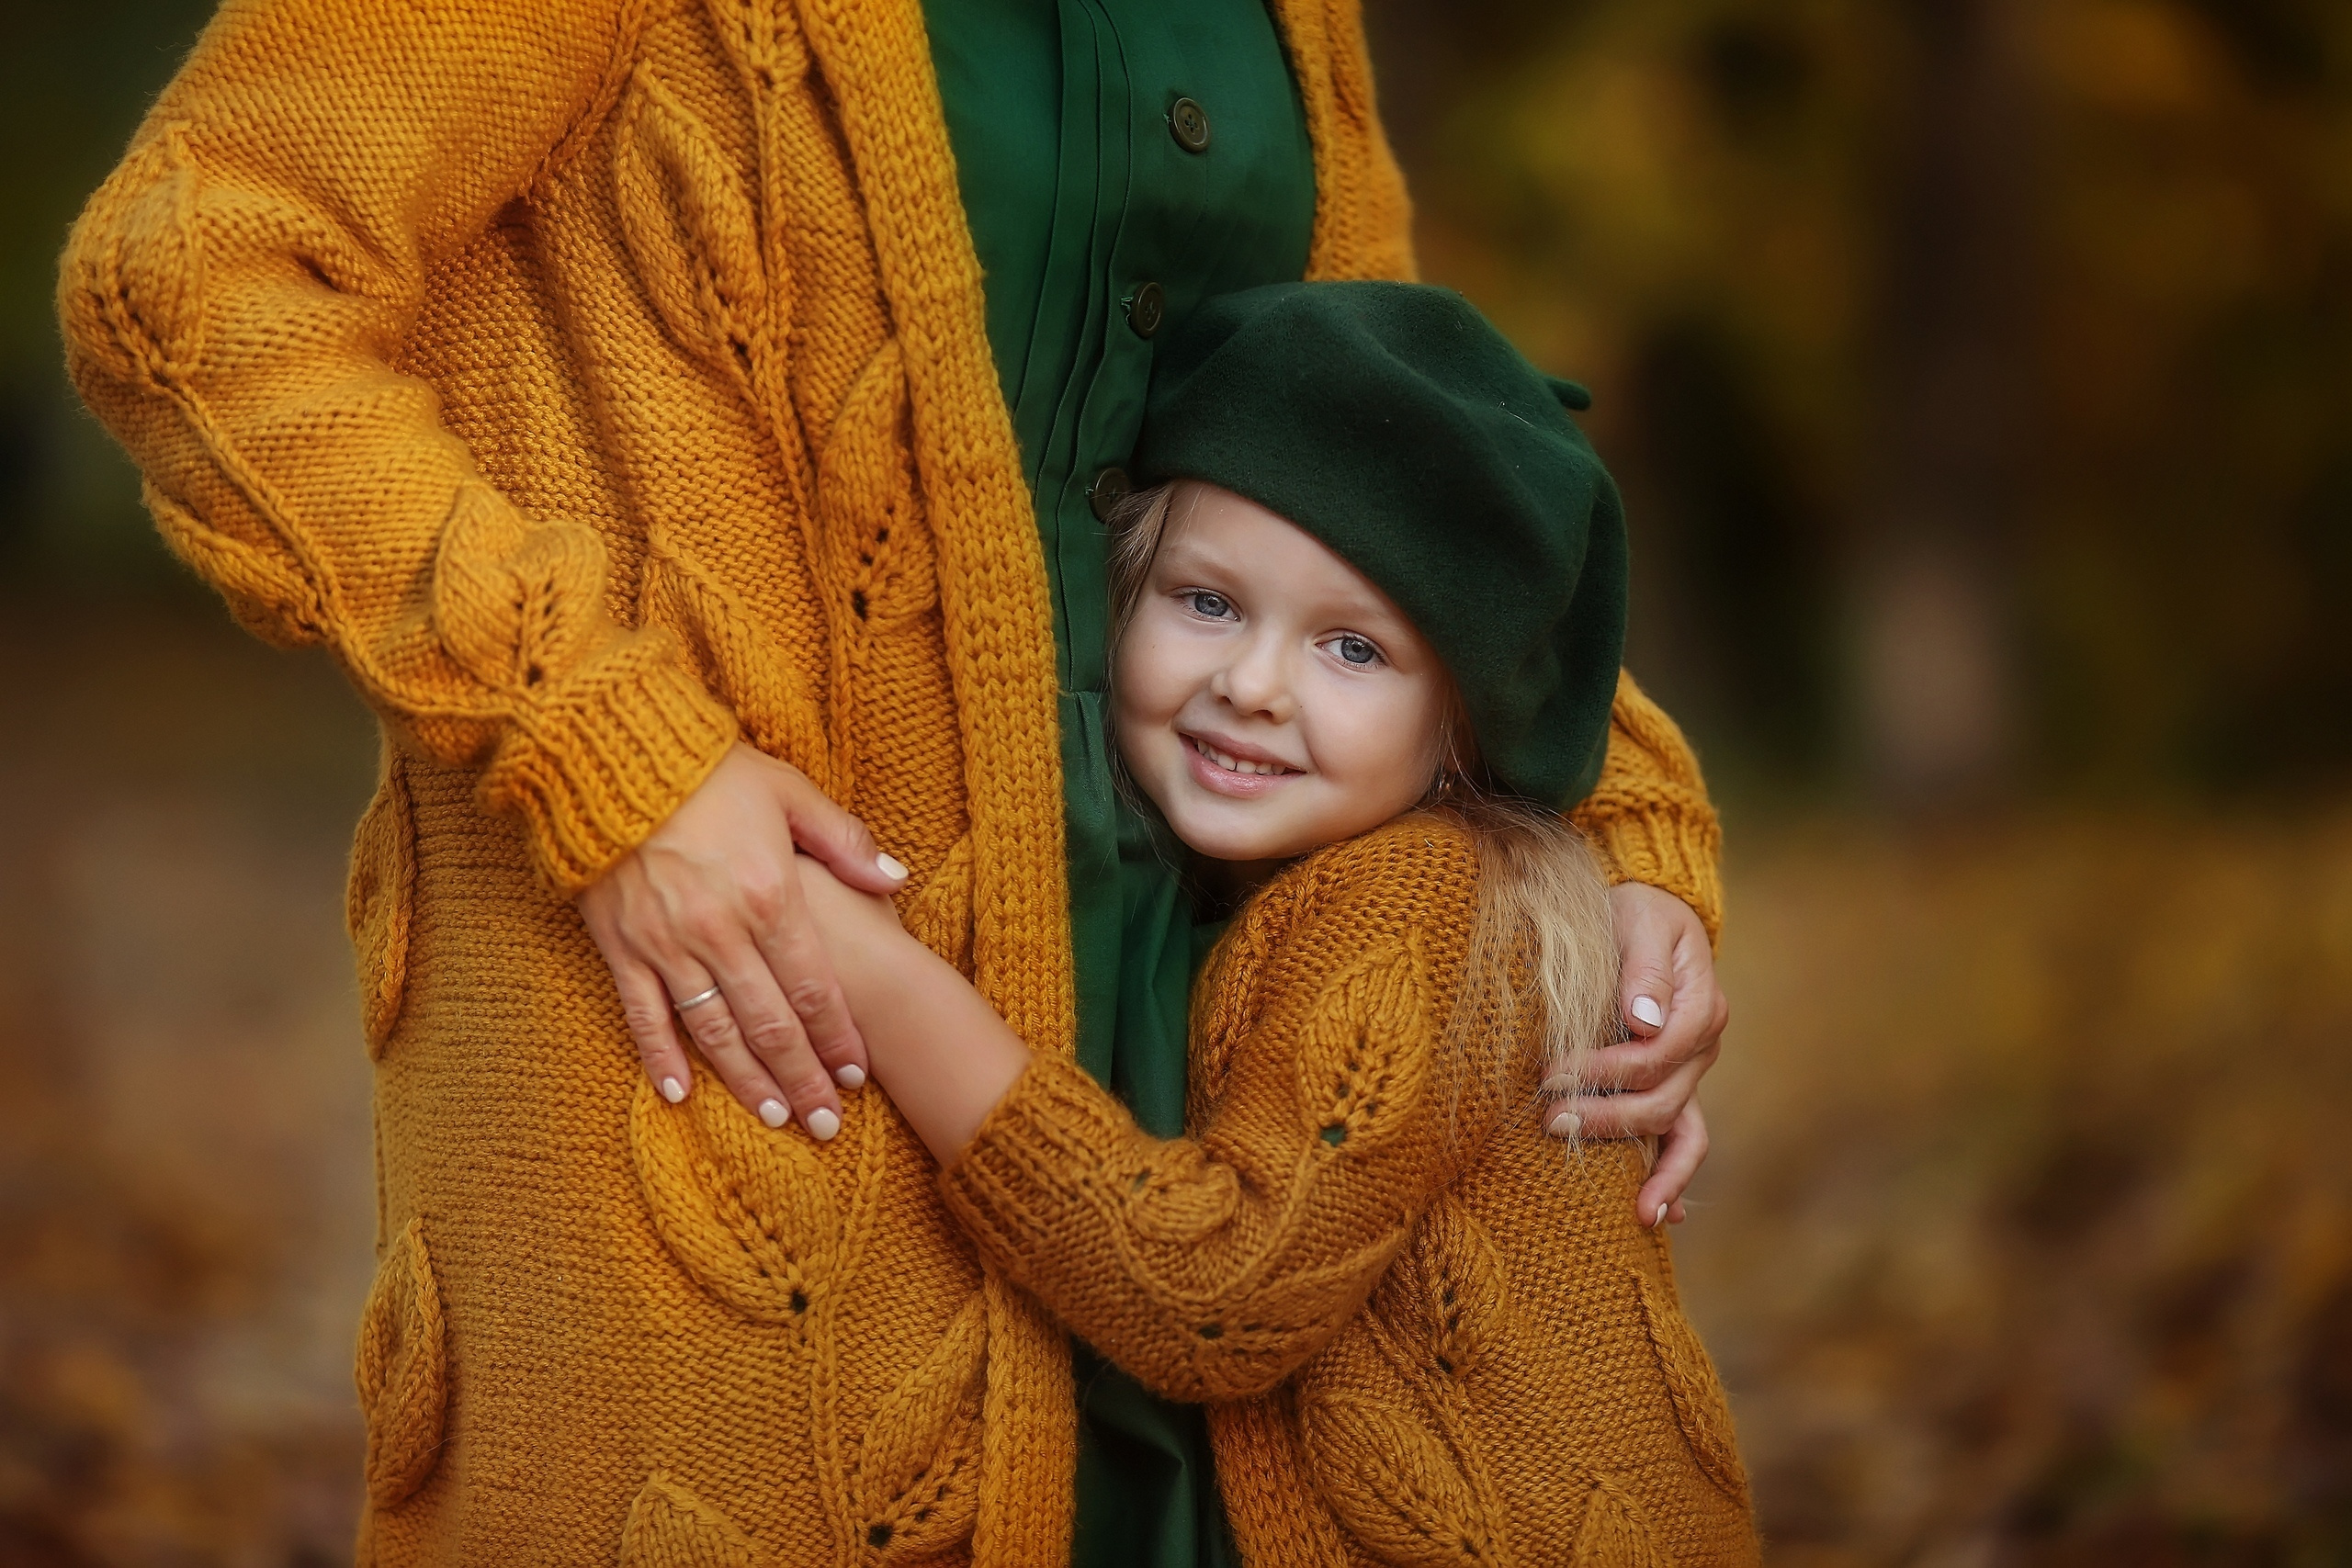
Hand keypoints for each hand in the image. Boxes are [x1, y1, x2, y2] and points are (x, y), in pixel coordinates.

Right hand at [576, 742, 909, 1136]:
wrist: (609, 755)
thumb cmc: (709, 770)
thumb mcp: (789, 791)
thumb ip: (844, 841)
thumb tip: (896, 878)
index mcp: (771, 896)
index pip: (814, 986)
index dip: (837, 1036)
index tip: (857, 1075)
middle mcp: (721, 931)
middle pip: (771, 1023)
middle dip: (803, 1078)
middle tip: (827, 1124)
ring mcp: (667, 945)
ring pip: (715, 1031)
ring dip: (747, 1080)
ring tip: (775, 1117)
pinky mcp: (620, 947)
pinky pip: (643, 1016)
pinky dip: (661, 1059)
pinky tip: (680, 1095)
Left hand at [1545, 882, 1725, 1226]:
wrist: (1644, 915)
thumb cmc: (1635, 913)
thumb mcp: (1639, 921)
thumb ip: (1643, 967)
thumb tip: (1641, 1021)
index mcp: (1699, 1006)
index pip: (1657, 1054)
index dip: (1607, 1069)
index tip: (1553, 1072)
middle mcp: (1700, 1048)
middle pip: (1663, 1099)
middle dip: (1608, 1117)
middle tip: (1551, 1120)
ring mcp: (1689, 1073)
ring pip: (1682, 1132)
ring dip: (1653, 1171)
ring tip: (1631, 1210)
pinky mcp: (1670, 1086)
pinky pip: (1683, 1140)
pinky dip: (1674, 1177)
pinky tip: (1661, 1217)